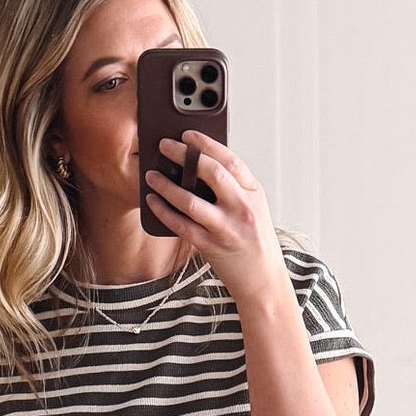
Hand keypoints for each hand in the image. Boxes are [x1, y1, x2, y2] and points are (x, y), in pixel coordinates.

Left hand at [143, 130, 291, 309]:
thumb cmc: (255, 241)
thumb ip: (233, 187)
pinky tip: (152, 202)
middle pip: (211, 173)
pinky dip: (163, 211)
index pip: (230, 160)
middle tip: (164, 146)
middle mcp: (242, 207)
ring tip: (151, 175)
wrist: (263, 280)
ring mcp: (226, 228)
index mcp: (254, 192)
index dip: (207, 144)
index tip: (187, 134)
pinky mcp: (211, 246)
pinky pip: (181, 225)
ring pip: (191, 200)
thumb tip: (198, 165)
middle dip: (184, 156)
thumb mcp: (253, 208)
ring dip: (166, 185)